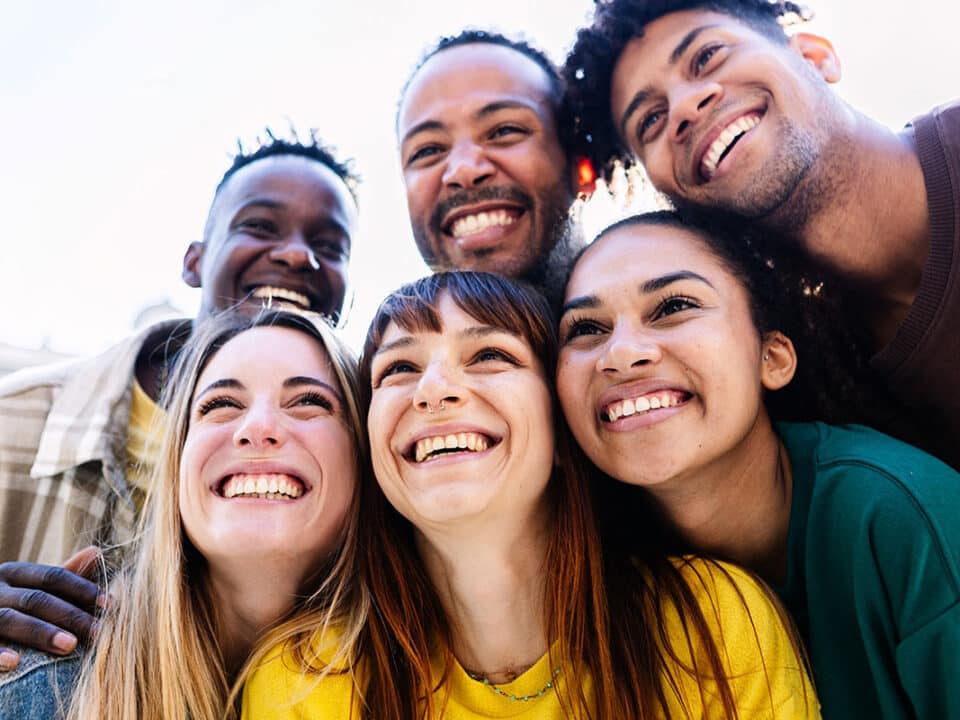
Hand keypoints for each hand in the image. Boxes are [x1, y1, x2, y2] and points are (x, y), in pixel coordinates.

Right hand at [0, 546, 102, 670]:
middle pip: (35, 599)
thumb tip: (96, 550)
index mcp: (12, 573)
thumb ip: (62, 576)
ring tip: (70, 646)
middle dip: (69, 615)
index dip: (82, 589)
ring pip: (8, 620)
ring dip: (40, 633)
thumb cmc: (6, 606)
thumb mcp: (30, 588)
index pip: (52, 577)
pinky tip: (16, 663)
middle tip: (99, 633)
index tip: (111, 605)